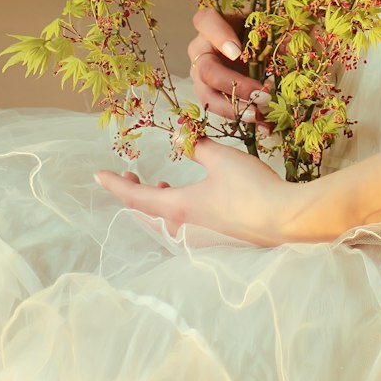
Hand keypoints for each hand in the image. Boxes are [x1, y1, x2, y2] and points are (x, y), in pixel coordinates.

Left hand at [94, 137, 288, 244]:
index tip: (98, 175)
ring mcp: (200, 240)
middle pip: (146, 215)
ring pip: (165, 223)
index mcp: (178, 208)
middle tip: (132, 175)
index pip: (135, 198)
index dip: (115, 185)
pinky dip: (177, 211)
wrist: (282, 219)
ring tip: (162, 183)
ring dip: (158, 203)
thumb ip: (199, 147)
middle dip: (135, 194)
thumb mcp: (222, 159)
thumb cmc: (249, 188)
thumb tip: (186, 139)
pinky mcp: (216, 242)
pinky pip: (183, 228)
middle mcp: (183, 229)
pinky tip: (193, 198)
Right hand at [187, 6, 273, 139]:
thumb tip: (289, 49)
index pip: (205, 22)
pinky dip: (243, 121)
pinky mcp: (211, 95)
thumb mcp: (264, 24)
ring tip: (257, 115)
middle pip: (206, 70)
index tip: (237, 52)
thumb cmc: (256, 27)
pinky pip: (221, 111)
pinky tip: (263, 126)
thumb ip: (274, 31)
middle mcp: (200, 50)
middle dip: (234, 85)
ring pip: (208, 96)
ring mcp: (202, 76)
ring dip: (233, 109)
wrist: (253, 45)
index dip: (219, 37)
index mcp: (210, 23)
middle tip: (259, 94)